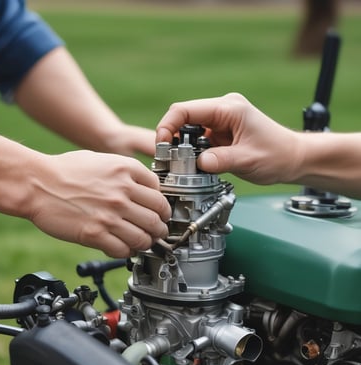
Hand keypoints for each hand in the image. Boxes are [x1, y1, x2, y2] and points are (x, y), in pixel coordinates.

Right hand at [29, 151, 170, 256]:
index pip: (160, 194)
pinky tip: (123, 248)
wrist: (36, 183)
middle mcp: (122, 193)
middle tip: (158, 231)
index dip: (163, 207)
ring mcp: (110, 215)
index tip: (160, 213)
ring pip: (144, 238)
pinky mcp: (96, 234)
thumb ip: (127, 173)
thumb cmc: (65, 171)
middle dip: (160, 228)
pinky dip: (127, 252)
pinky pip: (123, 250)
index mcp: (126, 171)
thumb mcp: (102, 160)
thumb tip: (146, 188)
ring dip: (146, 243)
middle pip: (158, 218)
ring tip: (143, 242)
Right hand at [156, 93, 300, 184]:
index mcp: (229, 108)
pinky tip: (195, 164)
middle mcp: (223, 109)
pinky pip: (198, 140)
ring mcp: (221, 121)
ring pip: (189, 130)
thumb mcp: (248, 160)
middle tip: (170, 159)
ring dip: (182, 147)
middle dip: (172, 138)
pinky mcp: (221, 133)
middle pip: (183, 118)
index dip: (167, 126)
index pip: (185, 110)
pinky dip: (192, 152)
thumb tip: (198, 163)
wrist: (293, 159)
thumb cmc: (277, 155)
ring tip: (183, 164)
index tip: (162, 145)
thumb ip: (221, 160)